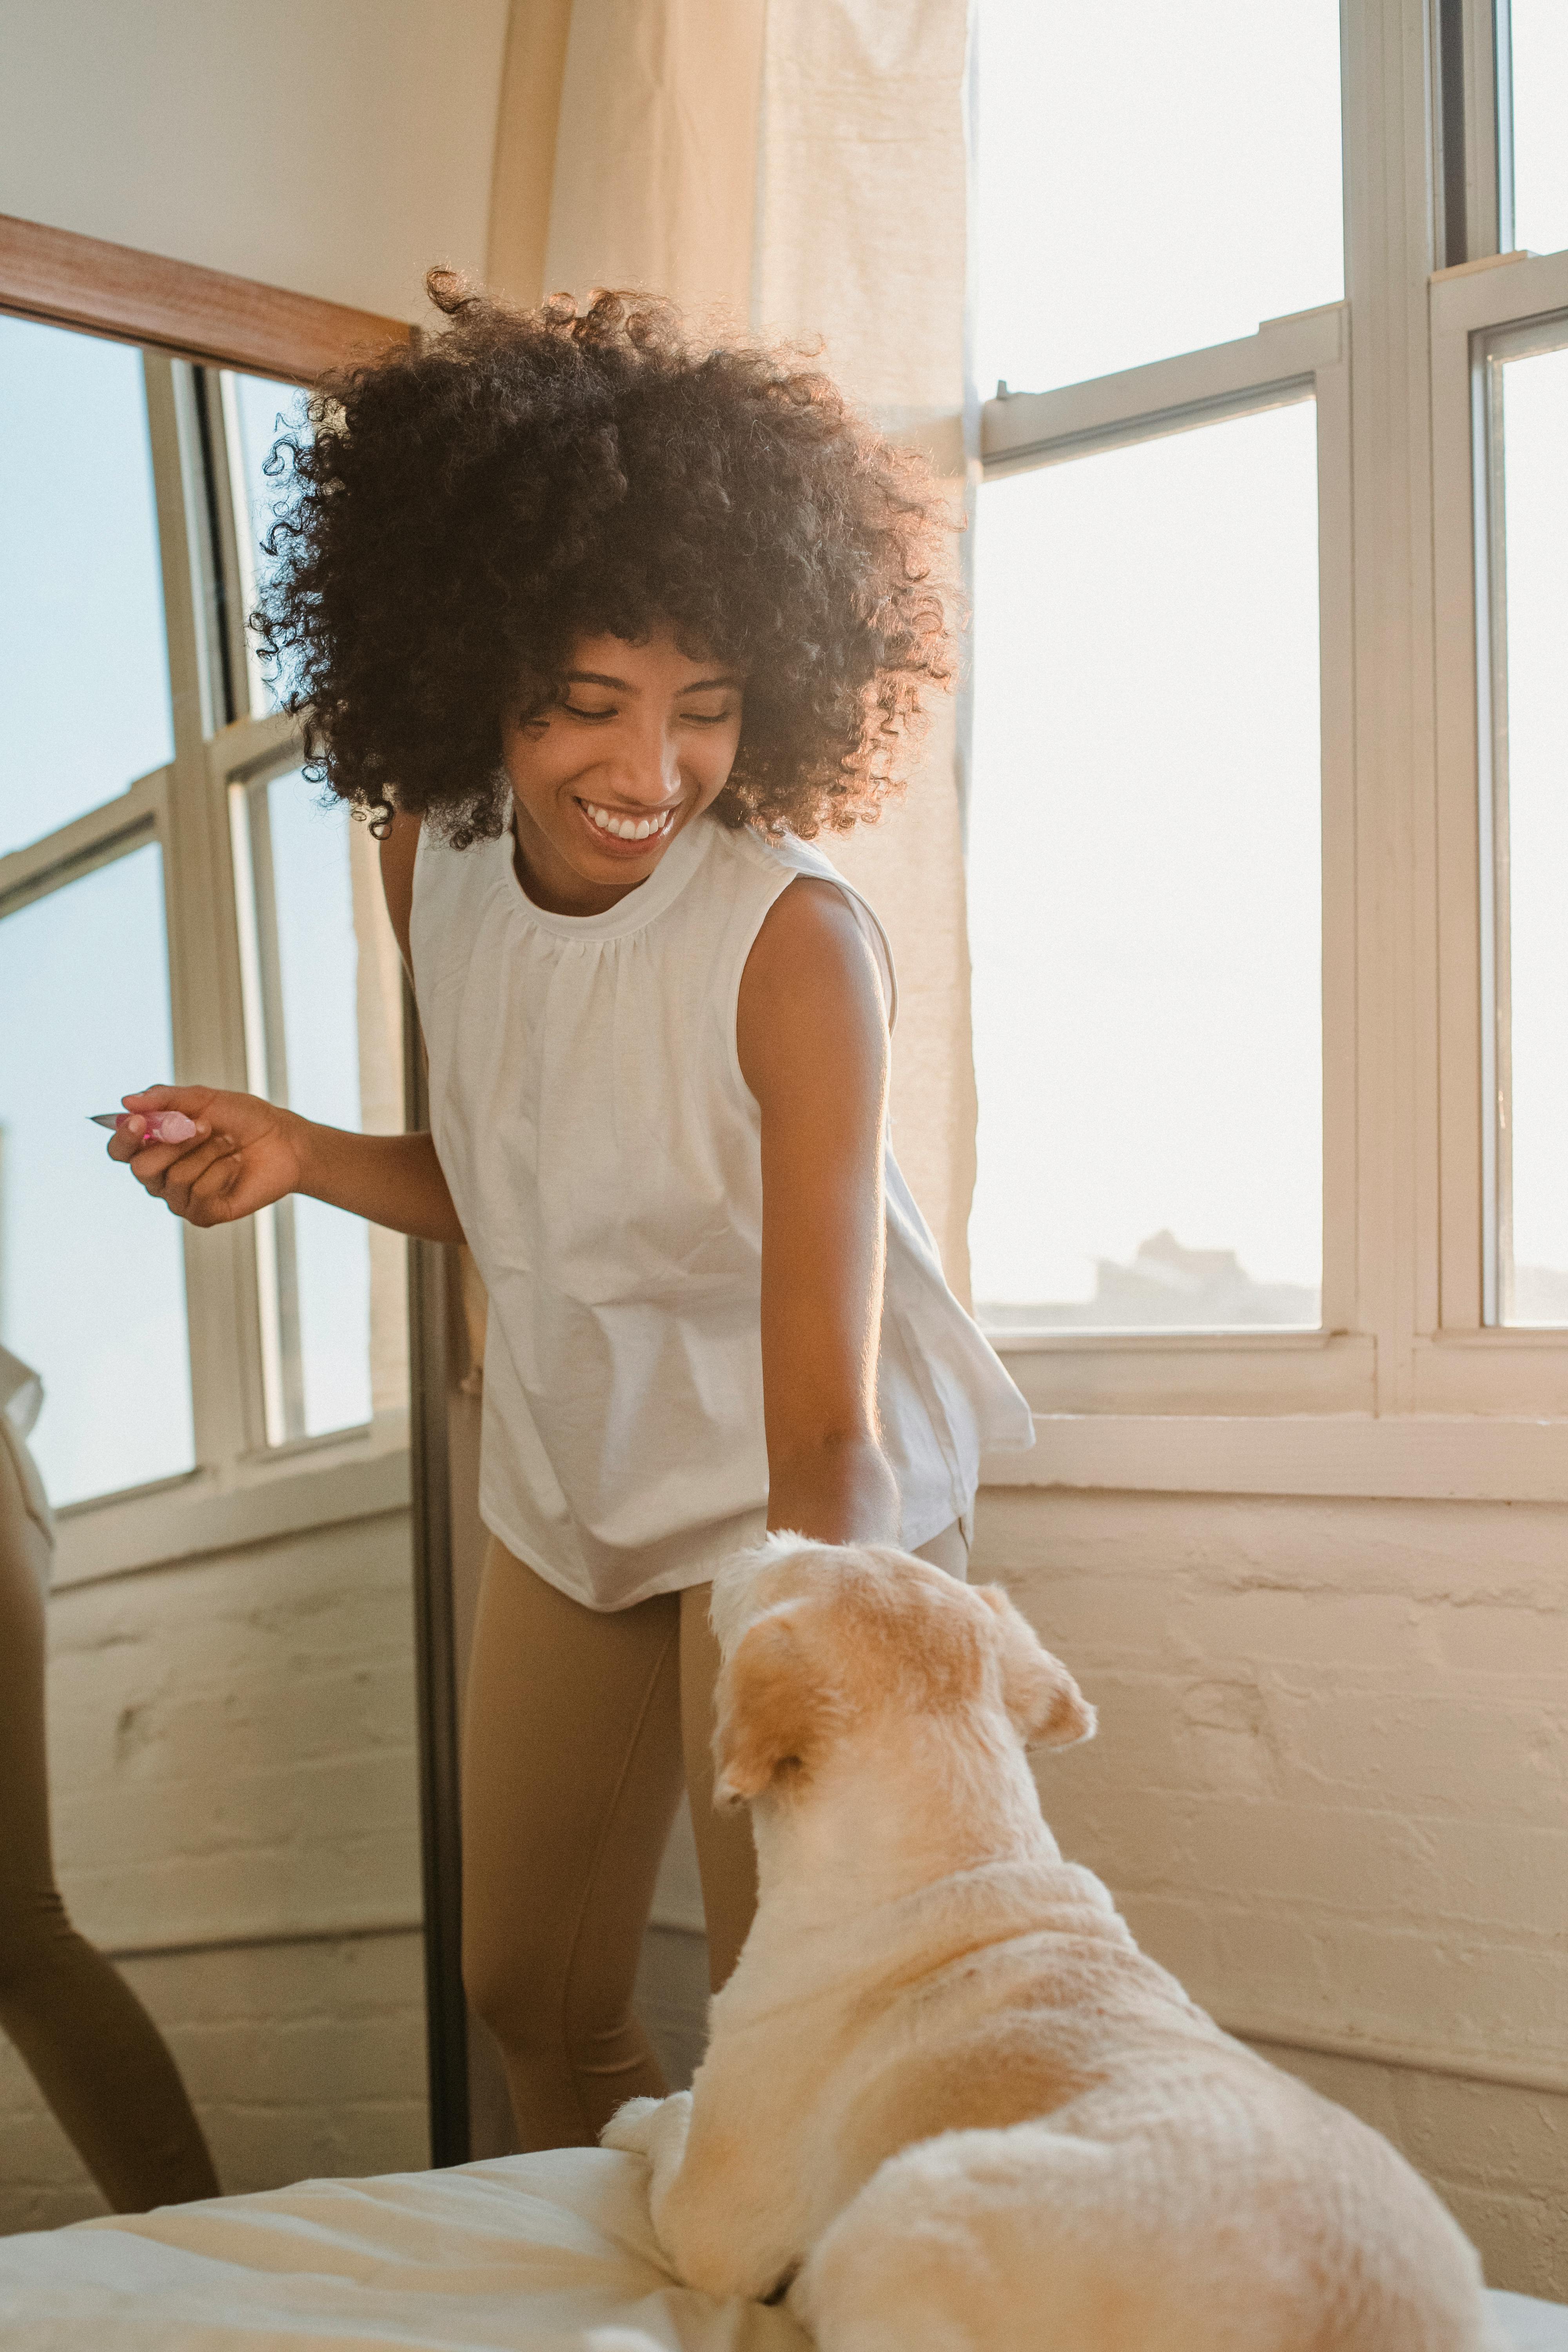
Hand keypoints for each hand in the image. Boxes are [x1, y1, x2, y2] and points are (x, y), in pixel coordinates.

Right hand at [108, 1086, 306, 1227]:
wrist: (284, 1141)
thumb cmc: (242, 1118)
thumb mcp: (204, 1099)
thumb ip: (165, 1099)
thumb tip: (126, 1102)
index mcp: (153, 1146)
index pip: (119, 1150)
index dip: (124, 1138)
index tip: (140, 1122)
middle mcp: (160, 1176)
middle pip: (141, 1168)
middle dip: (175, 1142)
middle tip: (205, 1126)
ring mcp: (180, 1198)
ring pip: (174, 1178)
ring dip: (207, 1152)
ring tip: (229, 1142)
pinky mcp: (203, 1214)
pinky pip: (199, 1195)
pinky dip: (221, 1172)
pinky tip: (236, 1163)